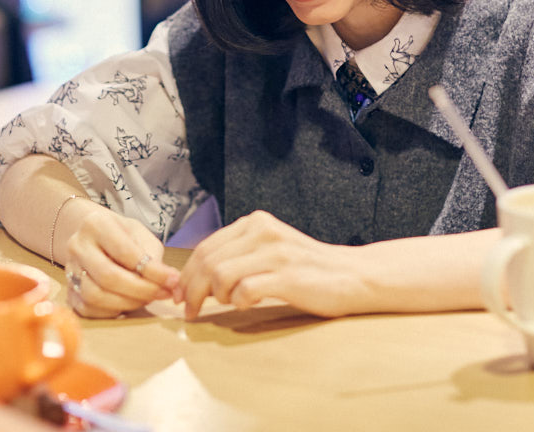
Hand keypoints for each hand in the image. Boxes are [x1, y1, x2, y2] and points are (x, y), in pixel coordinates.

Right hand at [63, 207, 179, 317]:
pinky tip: (128, 303)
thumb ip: (153, 257)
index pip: (125, 252)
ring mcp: (69, 270)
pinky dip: (113, 311)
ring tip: (147, 298)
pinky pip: (89, 310)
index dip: (152, 271)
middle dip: (141, 290)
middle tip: (162, 293)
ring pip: (95, 296)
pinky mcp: (69, 292)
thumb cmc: (121, 235)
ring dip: (128, 303)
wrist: (93, 238)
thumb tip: (170, 284)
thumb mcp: (140, 235)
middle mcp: (77, 245)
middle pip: (108, 276)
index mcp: (95, 224)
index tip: (172, 280)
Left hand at [175, 210, 365, 319]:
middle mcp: (262, 231)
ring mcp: (275, 253)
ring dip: (215, 296)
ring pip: (221, 274)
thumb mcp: (268, 249)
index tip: (179, 295)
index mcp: (254, 223)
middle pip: (208, 261)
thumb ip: (238, 255)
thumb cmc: (307, 268)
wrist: (353, 275)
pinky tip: (248, 304)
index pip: (205, 246)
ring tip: (228, 304)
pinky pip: (245, 290)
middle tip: (189, 310)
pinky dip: (239, 301)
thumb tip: (196, 277)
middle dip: (192, 289)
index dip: (186, 274)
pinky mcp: (288, 276)